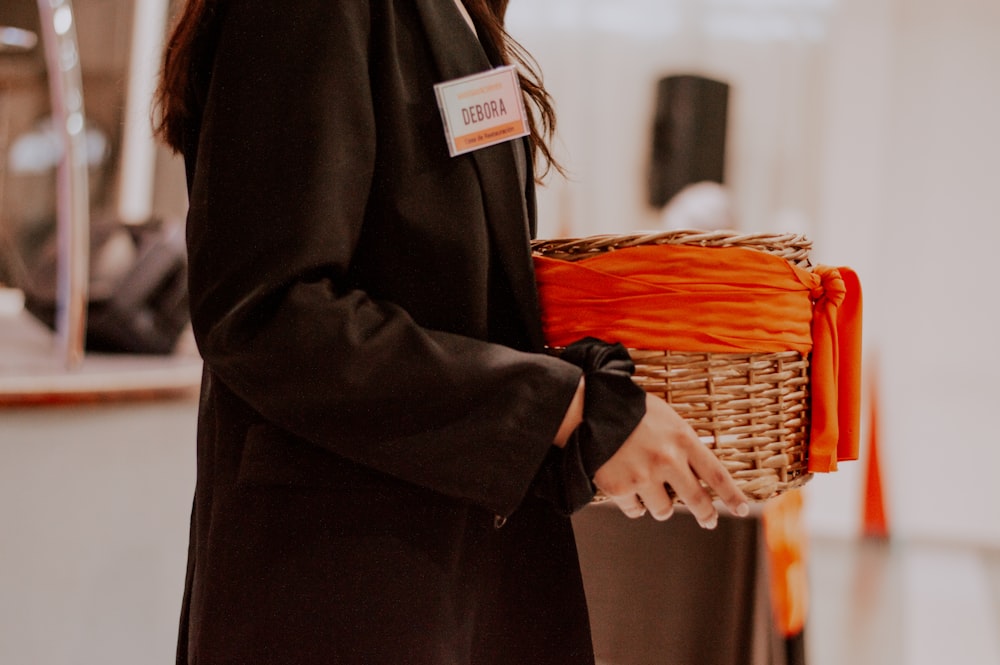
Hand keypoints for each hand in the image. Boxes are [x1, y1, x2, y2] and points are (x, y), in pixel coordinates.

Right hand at [592, 394, 749, 527]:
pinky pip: (635, 510)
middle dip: (706, 515)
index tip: (743, 509)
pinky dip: (634, 505)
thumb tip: (697, 469)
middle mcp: (667, 460)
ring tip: (653, 495)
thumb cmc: (628, 409)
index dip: (732, 495)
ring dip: (661, 507)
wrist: (587, 410)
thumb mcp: (664, 416)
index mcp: (682, 439)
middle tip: (709, 521)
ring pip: (664, 510)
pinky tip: (628, 491)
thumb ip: (681, 440)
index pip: (716, 474)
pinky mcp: (620, 488)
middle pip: (697, 500)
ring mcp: (643, 476)